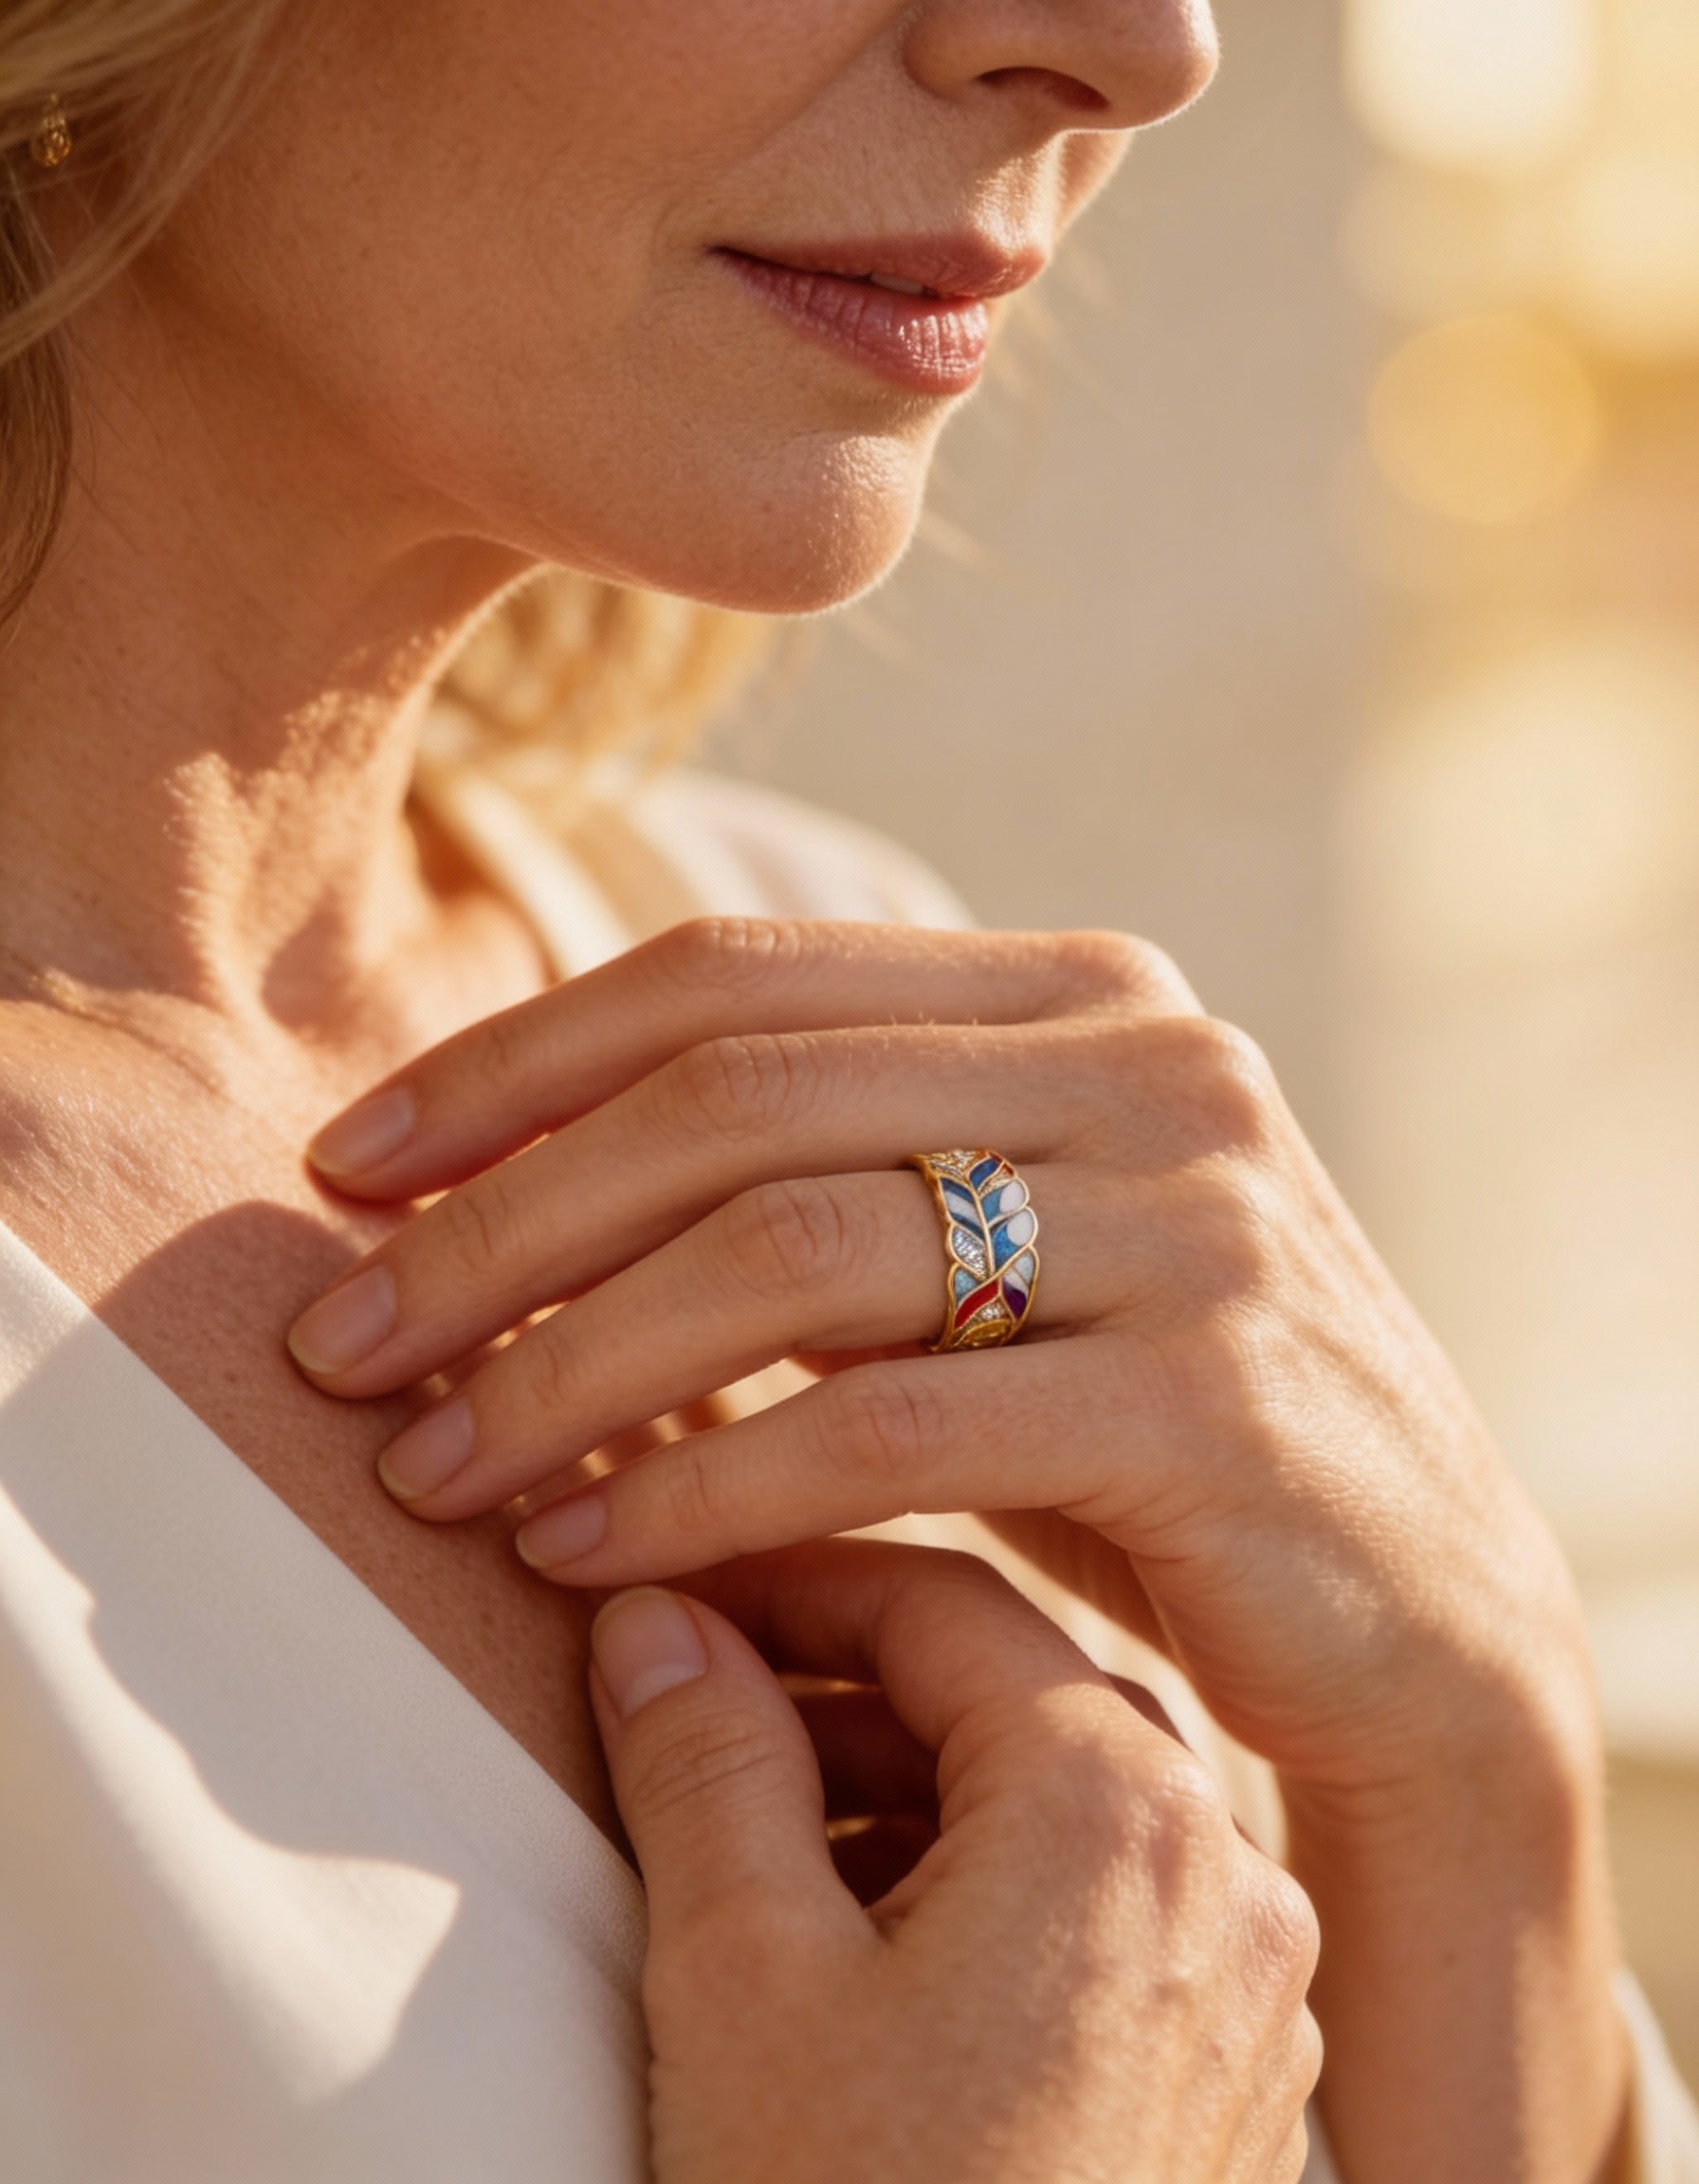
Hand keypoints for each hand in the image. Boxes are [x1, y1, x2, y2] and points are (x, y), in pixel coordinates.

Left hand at [289, 916, 1628, 2179]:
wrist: (1415, 1614)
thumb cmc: (1144, 1429)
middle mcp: (1149, 1063)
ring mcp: (1193, 1221)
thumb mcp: (999, 1253)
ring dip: (570, 1368)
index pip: (734, 975)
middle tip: (342, 1343)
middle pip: (736, 1101)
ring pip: (792, 1253)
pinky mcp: (1212, 1398)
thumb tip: (505, 1176)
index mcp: (1078, 989)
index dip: (514, 1063)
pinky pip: (890, 1427)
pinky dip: (709, 1491)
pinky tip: (591, 1558)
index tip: (345, 1169)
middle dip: (501, 1227)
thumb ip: (823, 1171)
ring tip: (432, 1469)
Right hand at [586, 1538, 1319, 2183]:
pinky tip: (864, 1942)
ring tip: (760, 1824)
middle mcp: (1221, 1875)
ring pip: (1057, 1800)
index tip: (674, 1592)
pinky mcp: (1229, 2076)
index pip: (937, 1604)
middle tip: (698, 1701)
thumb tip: (657, 1619)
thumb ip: (702, 1759)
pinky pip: (1103, 1910)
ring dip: (906, 1785)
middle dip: (842, 1686)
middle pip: (1009, 1695)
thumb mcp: (740, 1974)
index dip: (787, 1580)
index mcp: (1119, 1809)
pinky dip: (981, 1884)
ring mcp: (1245, 1985)